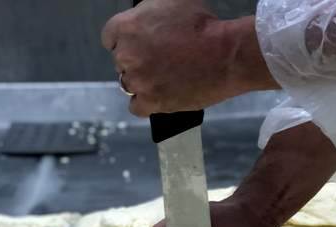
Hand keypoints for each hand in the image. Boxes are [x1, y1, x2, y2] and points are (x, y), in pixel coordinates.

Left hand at [101, 1, 276, 116]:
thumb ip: (148, 12)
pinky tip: (156, 96)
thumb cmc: (205, 27)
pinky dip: (145, 103)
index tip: (136, 46)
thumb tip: (146, 18)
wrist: (225, 55)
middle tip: (159, 60)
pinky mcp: (152, 102)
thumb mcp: (172, 3)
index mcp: (127, 27)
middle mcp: (127, 54)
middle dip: (137, 60)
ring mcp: (139, 81)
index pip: (110, 37)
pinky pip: (136, 107)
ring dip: (142, 81)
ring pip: (128, 84)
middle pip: (121, 62)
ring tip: (162, 77)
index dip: (126, 41)